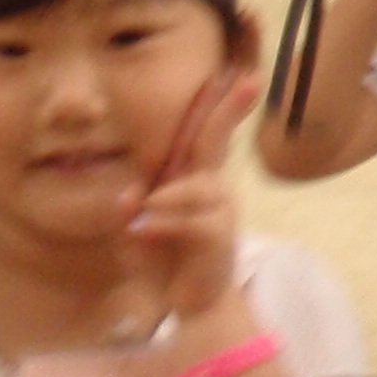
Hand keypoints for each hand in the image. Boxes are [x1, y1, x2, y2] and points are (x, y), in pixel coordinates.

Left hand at [122, 72, 256, 323]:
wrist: (183, 304)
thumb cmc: (159, 259)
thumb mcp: (130, 230)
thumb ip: (127, 208)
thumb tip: (133, 196)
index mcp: (187, 178)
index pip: (199, 134)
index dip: (214, 103)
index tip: (233, 73)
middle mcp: (209, 187)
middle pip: (217, 139)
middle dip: (230, 108)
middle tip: (249, 79)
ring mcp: (220, 210)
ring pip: (197, 188)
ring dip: (164, 202)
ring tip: (138, 224)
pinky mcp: (220, 236)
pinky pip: (193, 221)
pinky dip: (163, 224)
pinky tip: (142, 231)